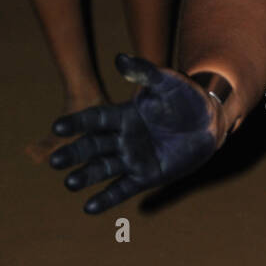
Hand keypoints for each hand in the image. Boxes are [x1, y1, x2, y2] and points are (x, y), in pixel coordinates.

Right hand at [49, 54, 221, 213]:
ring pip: (103, 168)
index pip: (95, 119)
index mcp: (123, 115)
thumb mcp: (167, 82)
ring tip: (70, 183)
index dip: (77, 123)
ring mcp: (133, 158)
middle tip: (55, 162)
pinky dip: (106, 198)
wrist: (210, 123)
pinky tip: (89, 207)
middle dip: (74, 154)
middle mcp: (123, 138)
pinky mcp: (146, 176)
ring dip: (86, 176)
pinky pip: (122, 189)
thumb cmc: (186, 98)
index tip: (57, 127)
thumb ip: (144, 72)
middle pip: (92, 146)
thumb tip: (119, 58)